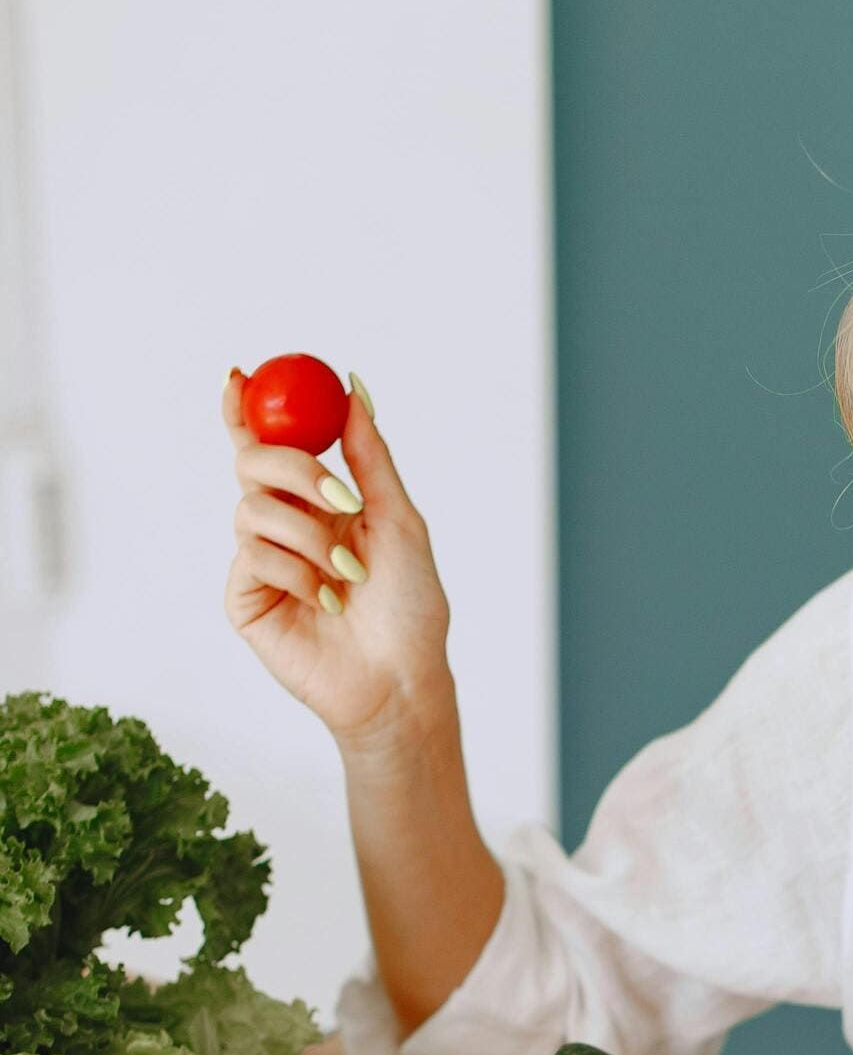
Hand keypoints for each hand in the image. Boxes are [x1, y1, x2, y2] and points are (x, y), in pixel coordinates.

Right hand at [222, 372, 453, 751]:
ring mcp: (260, 561)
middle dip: (294, 468)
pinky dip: (295, 570)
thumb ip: (369, 456)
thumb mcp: (398, 519)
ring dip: (308, 534)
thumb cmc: (410, 607)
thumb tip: (352, 388)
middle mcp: (283, 524)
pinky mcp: (245, 598)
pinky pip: (251, 555)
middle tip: (339, 497)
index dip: (245, 409)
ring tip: (348, 574)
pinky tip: (325, 601)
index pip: (269, 444)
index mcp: (316, 501)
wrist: (401, 678)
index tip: (241, 376)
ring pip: (252, 508)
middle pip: (253, 461)